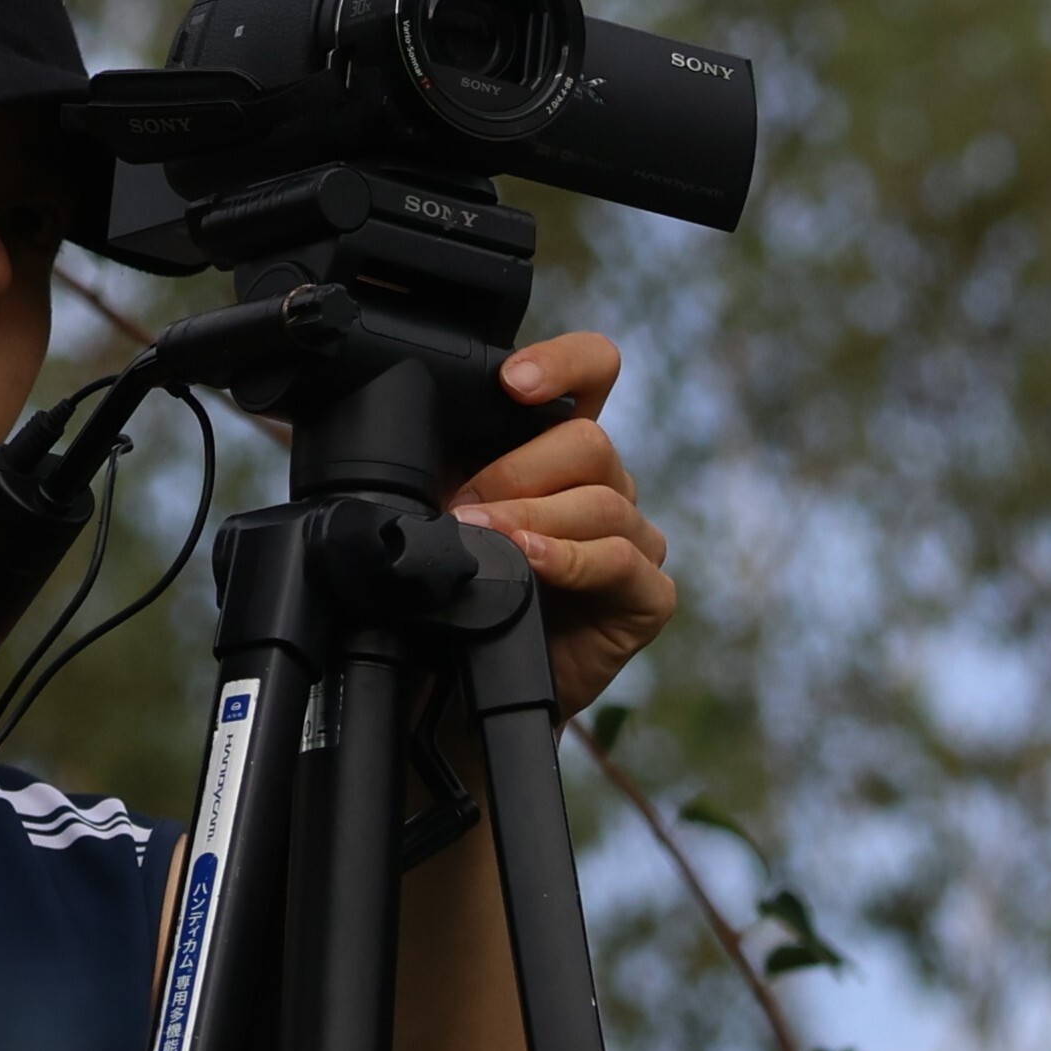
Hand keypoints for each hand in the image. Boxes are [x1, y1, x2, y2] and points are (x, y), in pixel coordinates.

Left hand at [451, 332, 674, 719]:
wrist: (464, 688)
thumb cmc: (457, 595)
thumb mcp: (441, 518)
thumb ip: (441, 470)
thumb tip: (402, 437)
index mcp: (564, 452)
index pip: (593, 373)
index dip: (562, 363)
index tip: (511, 382)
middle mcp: (608, 487)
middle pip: (588, 442)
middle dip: (515, 473)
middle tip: (460, 510)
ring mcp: (635, 540)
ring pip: (601, 501)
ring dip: (531, 518)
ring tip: (480, 539)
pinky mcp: (648, 596)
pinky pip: (621, 560)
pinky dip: (571, 559)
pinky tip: (532, 563)